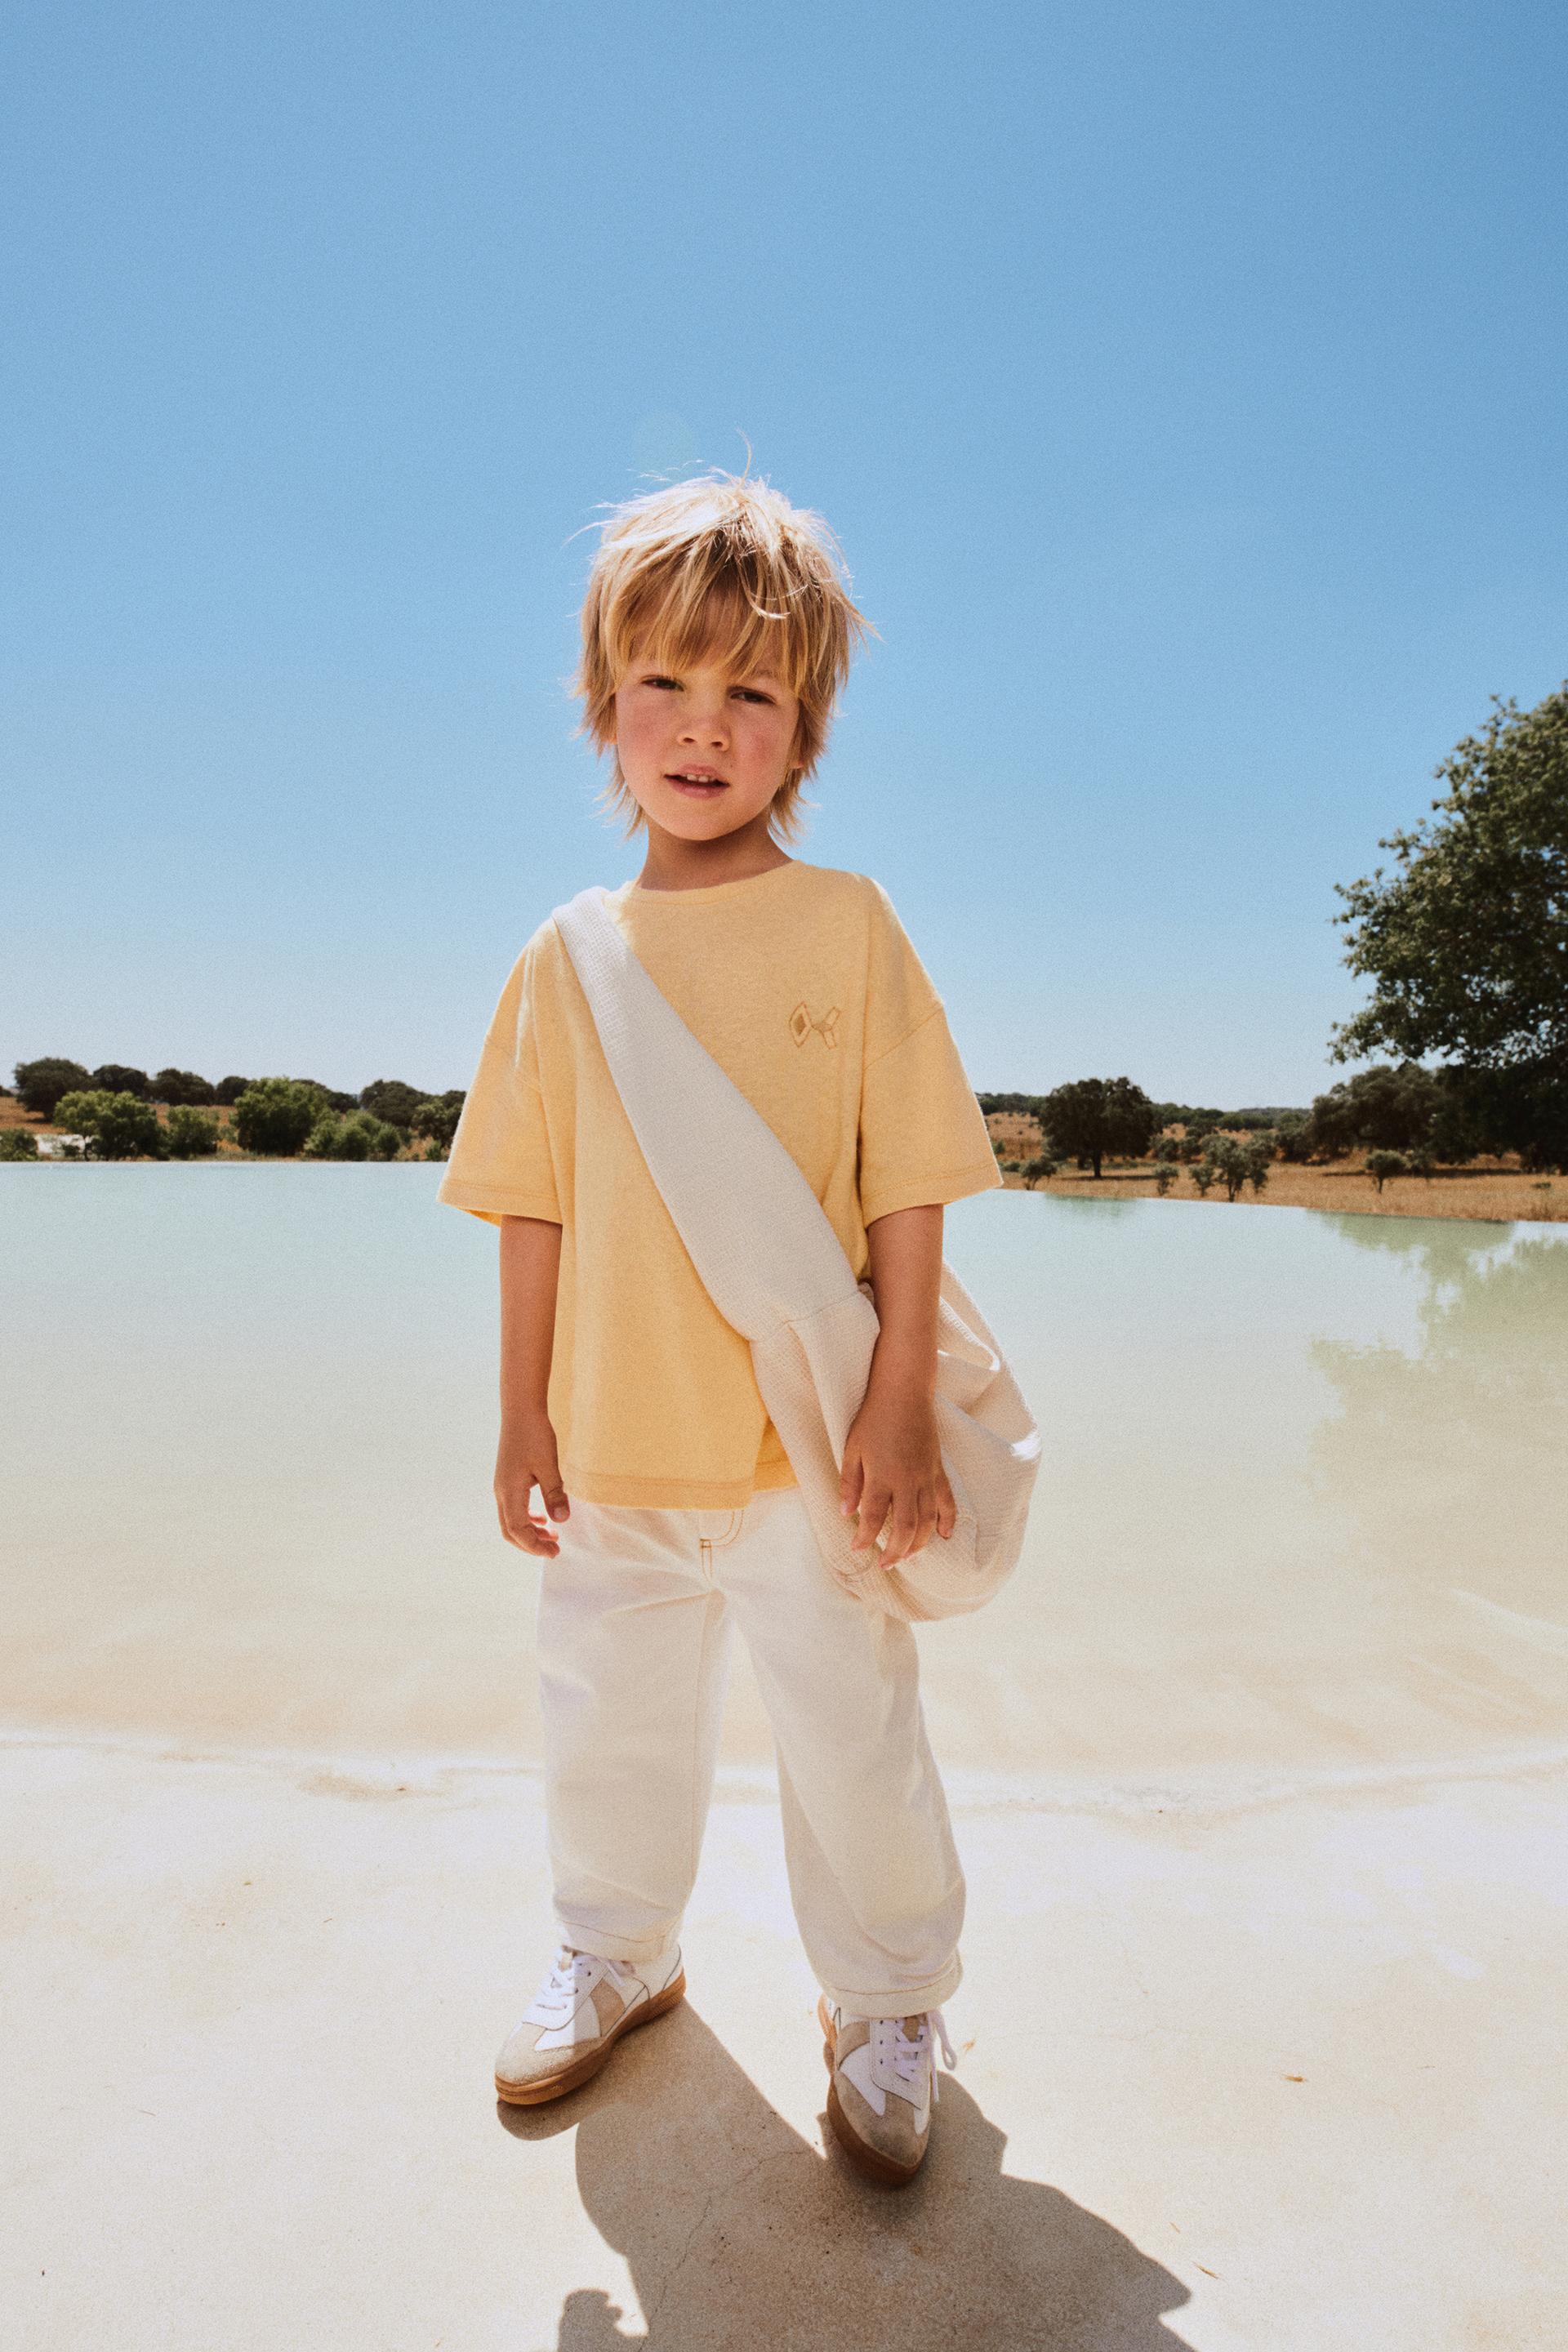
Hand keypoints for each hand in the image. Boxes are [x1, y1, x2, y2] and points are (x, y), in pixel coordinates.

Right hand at [494, 1410, 570, 1557]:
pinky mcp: (507, 1479)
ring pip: (510, 1520)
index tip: (554, 1552)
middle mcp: (501, 1492)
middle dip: (531, 1544)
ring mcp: (502, 1486)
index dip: (534, 1545)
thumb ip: (554, 1494)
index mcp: (509, 1491)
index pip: (518, 1530)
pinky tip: (543, 1516)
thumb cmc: (534, 1435)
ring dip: (530, 1531)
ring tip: (553, 1535)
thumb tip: (562, 1521)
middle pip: (510, 1530)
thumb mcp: (548, 1465)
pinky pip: (513, 1508)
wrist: (520, 1410)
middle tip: (554, 1549)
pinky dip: (527, 1518)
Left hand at [839, 1382, 954, 1565]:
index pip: (873, 1517)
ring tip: (908, 1557)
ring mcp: (926, 1476)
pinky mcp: (938, 1469)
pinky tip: (944, 1536)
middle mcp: (907, 1480)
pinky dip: (947, 1520)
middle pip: (905, 1527)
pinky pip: (947, 1500)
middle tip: (885, 1565)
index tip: (857, 1549)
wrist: (903, 1393)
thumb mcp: (852, 1449)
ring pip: (927, 1520)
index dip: (865, 1538)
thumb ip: (849, 1483)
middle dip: (895, 1551)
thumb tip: (845, 1513)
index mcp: (882, 1475)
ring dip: (919, 1543)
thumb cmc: (873, 1419)